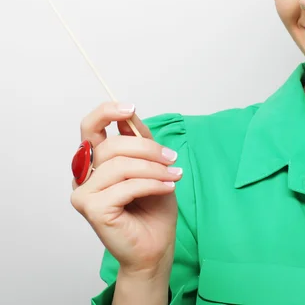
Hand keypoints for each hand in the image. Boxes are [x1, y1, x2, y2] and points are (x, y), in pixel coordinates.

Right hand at [70, 103, 183, 275]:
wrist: (156, 245)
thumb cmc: (152, 206)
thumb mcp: (151, 163)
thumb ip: (137, 140)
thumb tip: (129, 115)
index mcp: (95, 161)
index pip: (90, 127)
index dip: (107, 112)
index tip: (131, 108)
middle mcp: (83, 175)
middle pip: (111, 145)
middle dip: (147, 148)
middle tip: (171, 158)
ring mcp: (83, 193)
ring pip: (120, 165)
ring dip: (153, 168)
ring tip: (173, 175)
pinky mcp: (91, 209)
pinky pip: (126, 186)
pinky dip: (152, 184)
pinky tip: (167, 187)